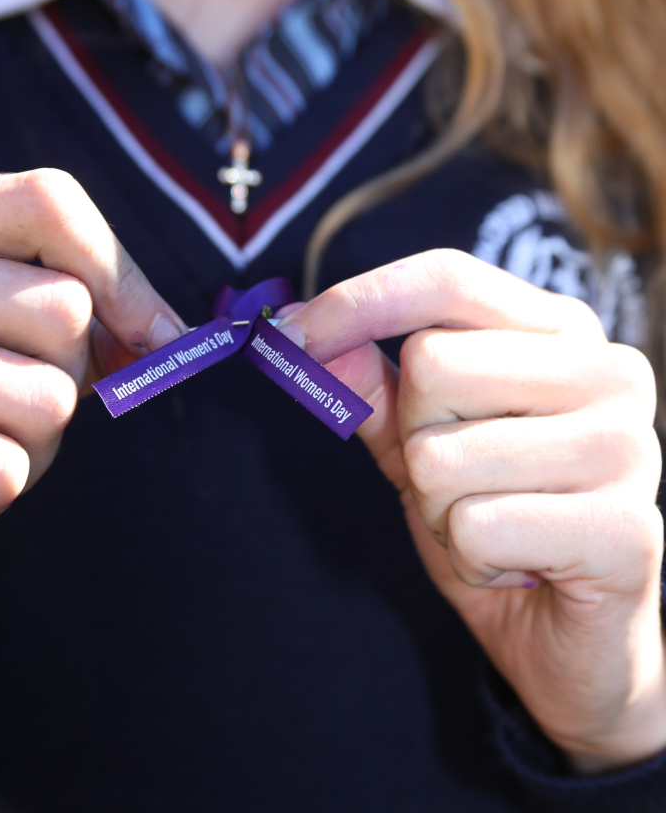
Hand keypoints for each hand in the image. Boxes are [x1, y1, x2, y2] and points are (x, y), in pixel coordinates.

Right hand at [0, 169, 185, 522]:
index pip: (48, 205)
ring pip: (49, 400)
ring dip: (36, 440)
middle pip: (65, 312)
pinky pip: (3, 472)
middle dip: (67, 371)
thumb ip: (64, 306)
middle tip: (9, 395)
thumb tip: (169, 339)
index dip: (118, 275)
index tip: (157, 337)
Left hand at [279, 250, 665, 771]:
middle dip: (414, 440)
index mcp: (565, 332)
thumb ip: (374, 386)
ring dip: (440, 510)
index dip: (361, 301)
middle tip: (463, 484)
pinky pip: (476, 526)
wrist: (575, 638)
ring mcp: (628, 449)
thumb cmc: (501, 523)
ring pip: (441, 454)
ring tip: (495, 529)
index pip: (450, 279)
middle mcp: (611, 372)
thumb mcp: (423, 443)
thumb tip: (303, 330)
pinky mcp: (625, 531)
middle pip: (431, 364)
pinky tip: (517, 567)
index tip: (290, 333)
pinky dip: (470, 559)